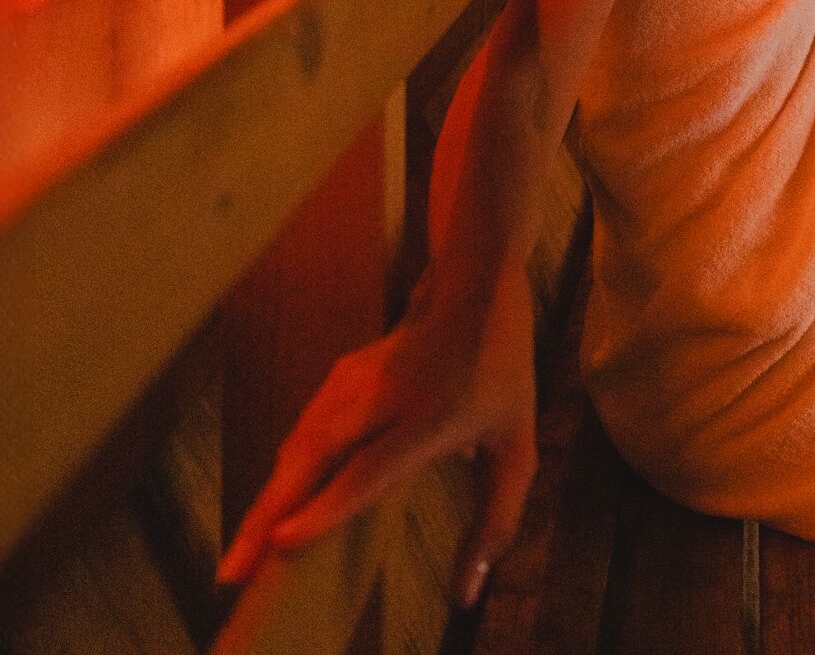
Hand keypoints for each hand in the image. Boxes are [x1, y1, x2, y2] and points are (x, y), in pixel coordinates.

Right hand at [216, 268, 537, 610]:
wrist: (474, 282)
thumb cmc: (500, 370)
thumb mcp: (517, 445)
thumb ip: (496, 519)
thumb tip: (466, 593)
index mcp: (431, 415)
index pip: (371, 467)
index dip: (327, 505)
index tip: (284, 539)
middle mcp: (384, 396)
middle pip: (314, 455)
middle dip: (269, 514)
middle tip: (234, 572)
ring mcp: (355, 380)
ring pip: (300, 443)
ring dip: (266, 499)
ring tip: (240, 557)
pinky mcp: (338, 377)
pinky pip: (303, 431)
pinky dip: (281, 475)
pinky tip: (267, 512)